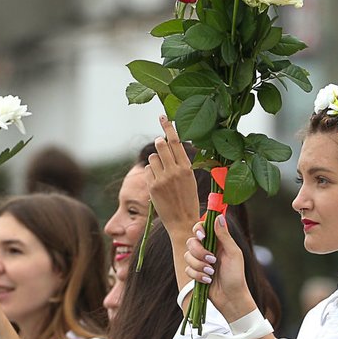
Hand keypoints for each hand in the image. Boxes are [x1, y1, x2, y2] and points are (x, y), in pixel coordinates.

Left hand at [146, 116, 201, 231]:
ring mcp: (162, 179)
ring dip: (155, 161)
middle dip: (159, 144)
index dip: (168, 127)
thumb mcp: (190, 179)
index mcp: (187, 167)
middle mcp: (174, 171)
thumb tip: (168, 144)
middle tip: (161, 148)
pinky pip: (147, 170)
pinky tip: (158, 183)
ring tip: (162, 174)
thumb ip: (180, 162)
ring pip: (152, 157)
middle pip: (160, 145)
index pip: (175, 141)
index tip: (162, 116)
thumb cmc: (187, 199)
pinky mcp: (152, 187)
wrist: (183, 222)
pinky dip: (151, 173)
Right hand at [184, 214, 253, 318]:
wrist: (231, 298)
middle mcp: (207, 249)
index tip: (202, 236)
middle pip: (191, 242)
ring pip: (187, 256)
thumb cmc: (236, 275)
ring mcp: (200, 261)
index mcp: (217, 242)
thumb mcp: (233, 253)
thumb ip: (224, 235)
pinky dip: (197, 275)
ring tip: (211, 273)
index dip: (198, 229)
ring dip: (199, 265)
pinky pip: (188, 269)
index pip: (202, 228)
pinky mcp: (195, 273)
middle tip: (212, 260)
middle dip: (199, 252)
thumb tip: (218, 216)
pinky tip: (207, 281)